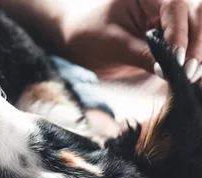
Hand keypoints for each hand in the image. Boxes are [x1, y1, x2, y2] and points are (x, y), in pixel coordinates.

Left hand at [59, 0, 201, 78]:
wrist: (80, 38)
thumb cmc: (91, 33)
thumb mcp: (113, 44)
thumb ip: (142, 55)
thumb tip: (168, 71)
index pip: (176, 8)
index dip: (180, 34)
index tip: (178, 60)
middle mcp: (166, 3)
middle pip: (197, 16)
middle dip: (196, 45)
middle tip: (189, 73)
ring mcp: (173, 19)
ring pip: (199, 30)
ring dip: (199, 54)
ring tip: (193, 77)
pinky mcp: (174, 36)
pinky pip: (191, 45)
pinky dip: (195, 59)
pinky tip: (196, 78)